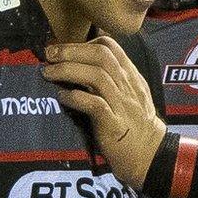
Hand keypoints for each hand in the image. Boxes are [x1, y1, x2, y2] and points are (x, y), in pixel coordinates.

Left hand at [42, 36, 166, 187]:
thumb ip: (113, 78)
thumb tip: (82, 65)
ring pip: (97, 76)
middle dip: (71, 50)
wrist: (150, 154)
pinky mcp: (114, 124)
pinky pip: (95, 105)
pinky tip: (62, 97)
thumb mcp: (130, 94)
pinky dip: (76, 98)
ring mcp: (121, 104)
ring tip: (48, 73)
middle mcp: (127, 85)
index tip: (63, 49)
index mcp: (130, 75)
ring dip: (68, 70)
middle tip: (49, 55)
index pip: (110, 45)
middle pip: (101, 55)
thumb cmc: (135, 125)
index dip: (84, 42)